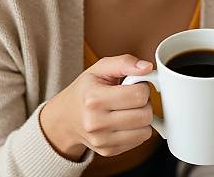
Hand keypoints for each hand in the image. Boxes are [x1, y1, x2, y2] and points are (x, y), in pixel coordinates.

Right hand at [39, 54, 153, 160]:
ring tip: (128, 108)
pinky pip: (140, 140)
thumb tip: (147, 68)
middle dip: (145, 102)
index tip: (134, 84)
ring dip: (143, 117)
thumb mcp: (101, 68)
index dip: (143, 86)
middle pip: (145, 115)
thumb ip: (125, 62)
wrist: (66, 117)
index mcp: (94, 98)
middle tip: (132, 96)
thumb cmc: (86, 90)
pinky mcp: (108, 151)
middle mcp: (96, 123)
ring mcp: (102, 140)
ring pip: (145, 130)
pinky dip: (137, 129)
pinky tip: (124, 120)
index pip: (139, 95)